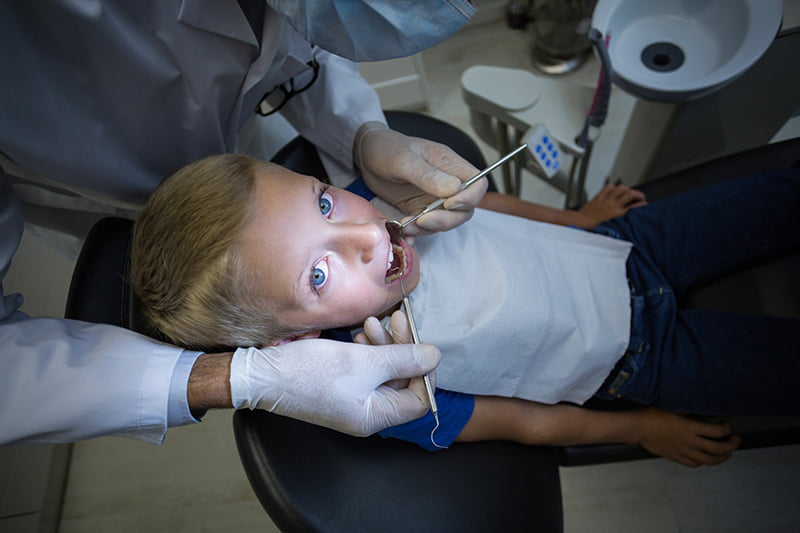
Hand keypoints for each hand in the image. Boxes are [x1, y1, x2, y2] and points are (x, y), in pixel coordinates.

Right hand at [229, 338, 439, 435]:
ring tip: (369, 325)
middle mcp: (367, 413)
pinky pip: (366, 368)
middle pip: (403, 381)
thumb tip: (434, 356)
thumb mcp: (362, 361)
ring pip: (384, 370)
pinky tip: (358, 334)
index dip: (424, 371)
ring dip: (383, 344)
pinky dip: (367, 349)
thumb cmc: (308, 372)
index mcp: (375, 416)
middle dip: (401, 348)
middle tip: (396, 320)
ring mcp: (354, 399)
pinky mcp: (342, 385)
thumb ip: (403, 358)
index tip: (419, 342)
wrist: (263, 373)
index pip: (420, 398)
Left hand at [355, 122, 487, 234]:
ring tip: (406, 226)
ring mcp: (434, 199)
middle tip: (422, 221)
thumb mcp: (404, 160)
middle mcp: (447, 183)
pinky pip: (425, 228)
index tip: (448, 204)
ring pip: (446, 222)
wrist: (365, 155)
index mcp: (450, 165)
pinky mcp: (419, 210)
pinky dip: (416, 235)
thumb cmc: (386, 149)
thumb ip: (428, 175)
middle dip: (446, 220)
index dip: (470, 198)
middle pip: (464, 210)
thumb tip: (454, 189)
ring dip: (428, 230)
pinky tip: (402, 234)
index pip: (477, 184)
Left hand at [575, 182, 646, 226]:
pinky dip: (613, 187)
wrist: (580, 223)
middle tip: (640, 196)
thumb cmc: (594, 229)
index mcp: (618, 215)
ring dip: (626, 189)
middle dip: (638, 194)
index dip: (643, 204)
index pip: (636, 206)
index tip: (645, 205)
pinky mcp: (599, 197)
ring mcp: (606, 200)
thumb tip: (629, 225)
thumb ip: (621, 224)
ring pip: (620, 188)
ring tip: (628, 192)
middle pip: (631, 194)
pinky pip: (608, 187)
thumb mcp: (612, 229)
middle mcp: (614, 205)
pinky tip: (614, 190)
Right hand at [638, 408, 740, 466]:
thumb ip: (689, 411)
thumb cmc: (653, 415)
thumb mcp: (674, 408)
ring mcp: (684, 451)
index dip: (727, 429)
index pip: (717, 432)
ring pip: (709, 460)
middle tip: (736, 440)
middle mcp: (690, 442)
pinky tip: (705, 458)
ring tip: (726, 453)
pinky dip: (704, 462)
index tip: (727, 425)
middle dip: (731, 445)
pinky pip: (694, 464)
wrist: (638, 428)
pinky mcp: (676, 457)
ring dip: (722, 457)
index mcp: (690, 427)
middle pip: (718, 449)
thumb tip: (701, 408)